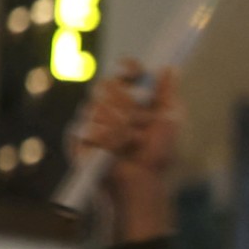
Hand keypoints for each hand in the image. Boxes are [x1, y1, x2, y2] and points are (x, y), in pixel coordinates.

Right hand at [73, 60, 179, 240]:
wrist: (142, 181)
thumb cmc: (158, 155)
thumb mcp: (169, 122)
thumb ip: (167, 94)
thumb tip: (170, 67)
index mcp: (130, 99)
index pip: (124, 74)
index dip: (128, 69)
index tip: (134, 72)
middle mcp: (108, 105)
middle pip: (107, 85)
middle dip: (127, 102)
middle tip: (141, 120)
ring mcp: (91, 120)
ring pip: (98, 106)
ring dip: (121, 126)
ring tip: (133, 143)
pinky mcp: (77, 137)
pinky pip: (88, 127)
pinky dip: (108, 140)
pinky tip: (116, 152)